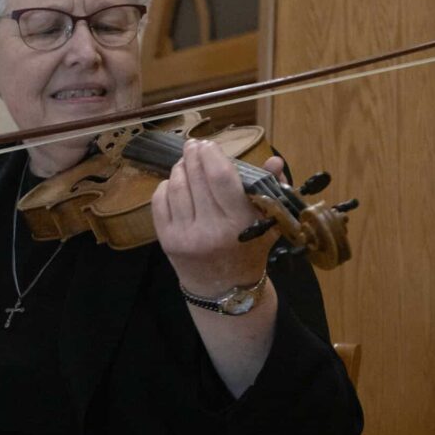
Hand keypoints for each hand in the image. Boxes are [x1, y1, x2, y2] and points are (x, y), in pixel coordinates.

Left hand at [151, 138, 282, 294]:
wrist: (224, 289)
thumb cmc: (249, 250)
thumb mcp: (267, 223)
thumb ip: (272, 190)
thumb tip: (274, 161)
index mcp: (240, 223)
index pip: (222, 178)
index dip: (212, 155)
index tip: (209, 145)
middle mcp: (211, 229)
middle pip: (196, 178)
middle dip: (193, 156)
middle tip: (194, 146)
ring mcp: (186, 236)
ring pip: (176, 187)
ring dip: (179, 169)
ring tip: (186, 162)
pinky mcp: (167, 241)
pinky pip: (160, 202)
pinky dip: (166, 187)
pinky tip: (174, 183)